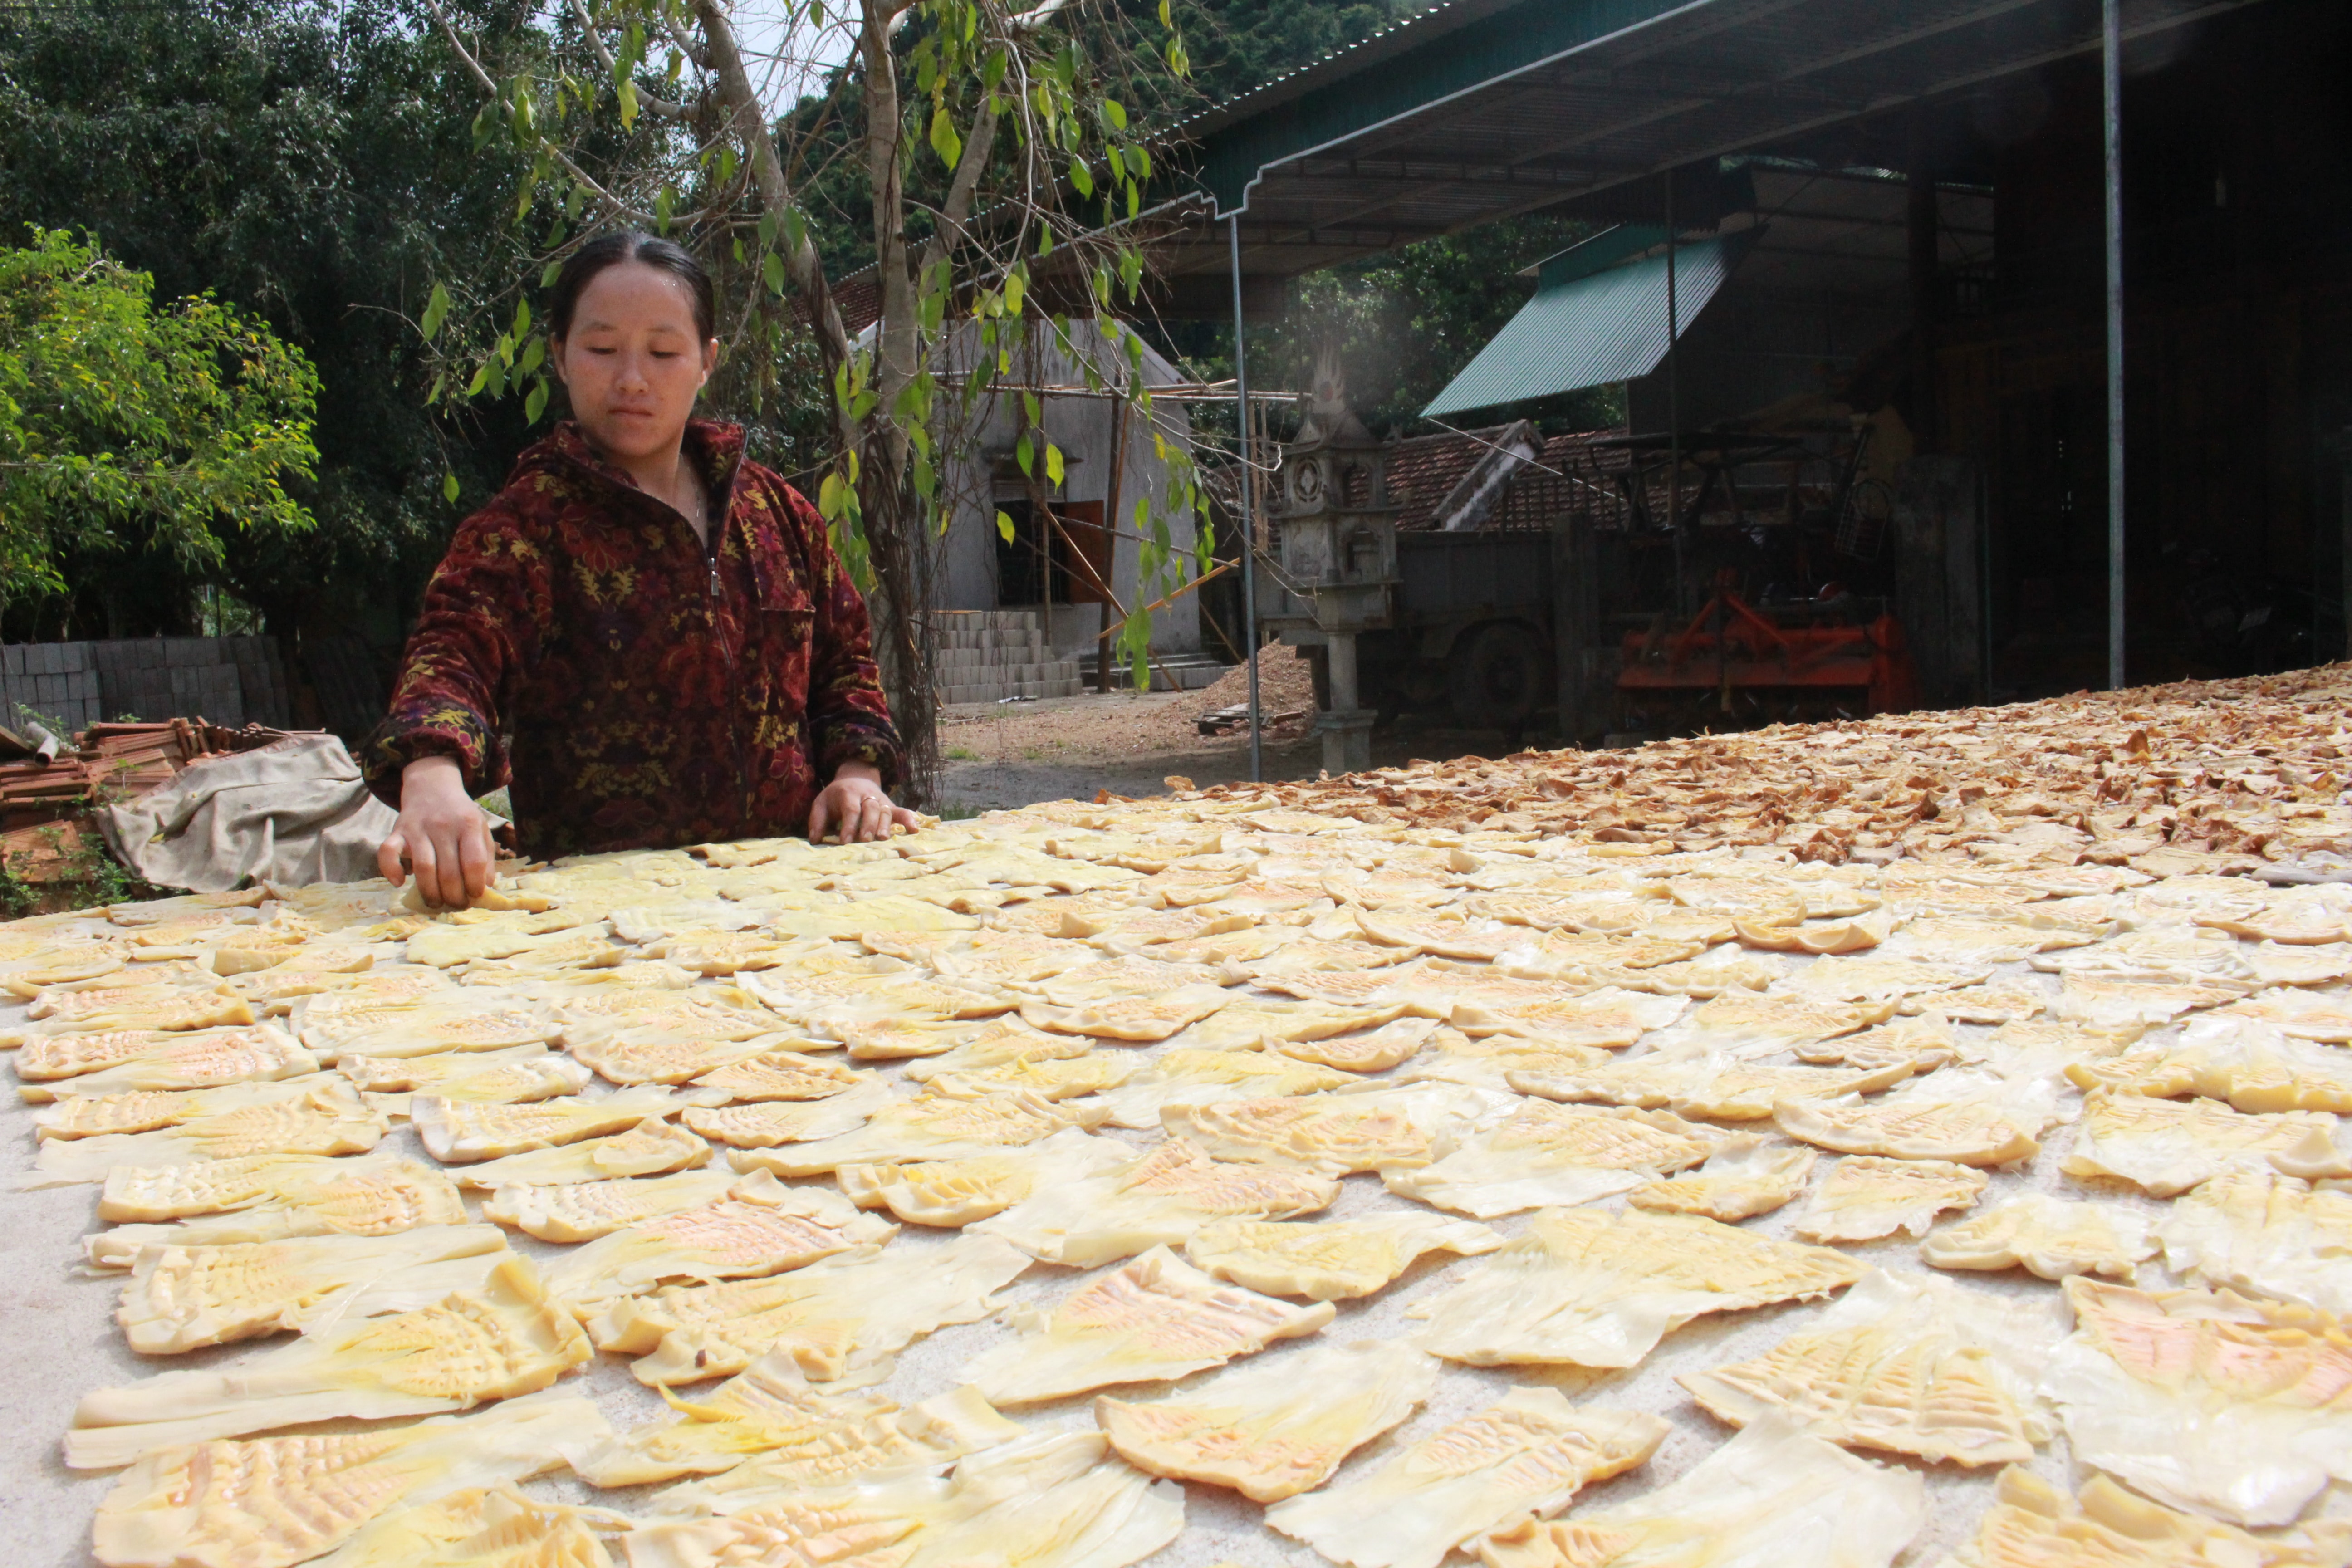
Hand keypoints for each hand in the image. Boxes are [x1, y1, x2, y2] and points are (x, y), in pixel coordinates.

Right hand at [378, 754, 497, 908]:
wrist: (432, 787)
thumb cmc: (460, 815)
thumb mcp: (481, 829)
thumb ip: (486, 857)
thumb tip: (486, 888)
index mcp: (469, 825)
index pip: (473, 861)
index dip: (475, 884)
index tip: (475, 896)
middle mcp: (443, 826)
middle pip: (448, 871)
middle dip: (454, 896)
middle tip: (456, 905)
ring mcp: (418, 828)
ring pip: (424, 868)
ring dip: (430, 893)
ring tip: (436, 903)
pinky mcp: (397, 831)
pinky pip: (387, 852)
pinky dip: (390, 870)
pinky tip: (399, 882)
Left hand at [807, 762, 919, 843]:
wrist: (855, 778)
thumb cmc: (836, 797)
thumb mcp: (821, 803)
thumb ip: (817, 821)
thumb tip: (815, 840)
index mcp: (848, 793)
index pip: (850, 809)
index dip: (849, 825)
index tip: (846, 841)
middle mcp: (866, 795)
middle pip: (870, 809)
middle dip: (869, 825)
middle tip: (866, 840)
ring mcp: (881, 800)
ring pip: (886, 811)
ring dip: (885, 825)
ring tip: (884, 839)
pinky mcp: (891, 805)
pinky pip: (901, 811)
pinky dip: (909, 819)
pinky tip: (914, 830)